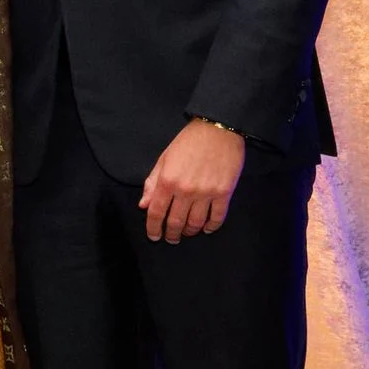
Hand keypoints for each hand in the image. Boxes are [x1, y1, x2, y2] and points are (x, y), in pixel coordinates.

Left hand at [140, 120, 245, 242]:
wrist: (218, 130)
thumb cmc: (188, 142)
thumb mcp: (164, 159)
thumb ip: (152, 183)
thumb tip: (144, 205)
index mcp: (167, 182)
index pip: (156, 212)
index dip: (153, 228)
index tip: (154, 236)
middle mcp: (185, 190)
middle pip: (176, 221)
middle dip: (172, 234)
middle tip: (171, 238)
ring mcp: (206, 193)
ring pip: (196, 222)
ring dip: (190, 231)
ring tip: (187, 232)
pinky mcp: (224, 193)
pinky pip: (217, 217)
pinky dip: (211, 226)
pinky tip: (207, 229)